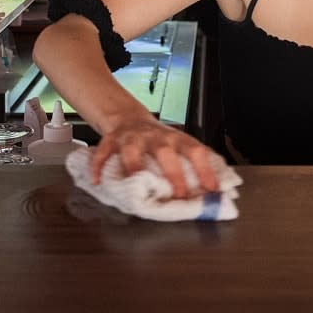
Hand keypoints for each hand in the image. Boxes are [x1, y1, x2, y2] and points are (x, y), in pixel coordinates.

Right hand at [92, 117, 218, 198]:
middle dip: (173, 172)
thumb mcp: (177, 148)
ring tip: (136, 184)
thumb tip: (215, 192)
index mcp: (176, 139)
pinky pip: (103, 152)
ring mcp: (132, 138)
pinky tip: (98, 180)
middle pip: (165, 151)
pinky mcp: (111, 140)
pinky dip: (98, 165)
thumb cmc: (158, 141)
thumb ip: (192, 167)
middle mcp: (155, 137)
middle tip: (179, 194)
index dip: (205, 169)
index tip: (212, 189)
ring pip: (132, 150)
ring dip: (134, 167)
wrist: (129, 118)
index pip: (195, 150)